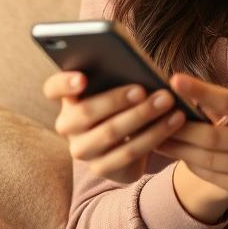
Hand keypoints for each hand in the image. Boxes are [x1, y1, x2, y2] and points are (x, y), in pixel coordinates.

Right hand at [41, 70, 186, 184]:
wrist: (134, 137)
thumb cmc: (127, 98)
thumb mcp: (120, 83)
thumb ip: (120, 71)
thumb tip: (135, 61)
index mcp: (68, 97)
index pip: (53, 87)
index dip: (65, 83)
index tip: (82, 78)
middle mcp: (68, 125)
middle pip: (85, 112)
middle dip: (117, 99)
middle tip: (143, 89)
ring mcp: (82, 149)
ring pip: (110, 133)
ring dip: (142, 116)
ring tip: (166, 101)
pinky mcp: (102, 168)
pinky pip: (129, 153)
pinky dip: (155, 135)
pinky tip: (174, 120)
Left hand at [153, 56, 227, 202]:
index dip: (200, 90)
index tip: (175, 79)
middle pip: (213, 136)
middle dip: (179, 126)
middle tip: (154, 114)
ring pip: (210, 160)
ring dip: (180, 149)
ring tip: (156, 137)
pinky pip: (217, 178)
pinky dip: (196, 166)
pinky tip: (181, 155)